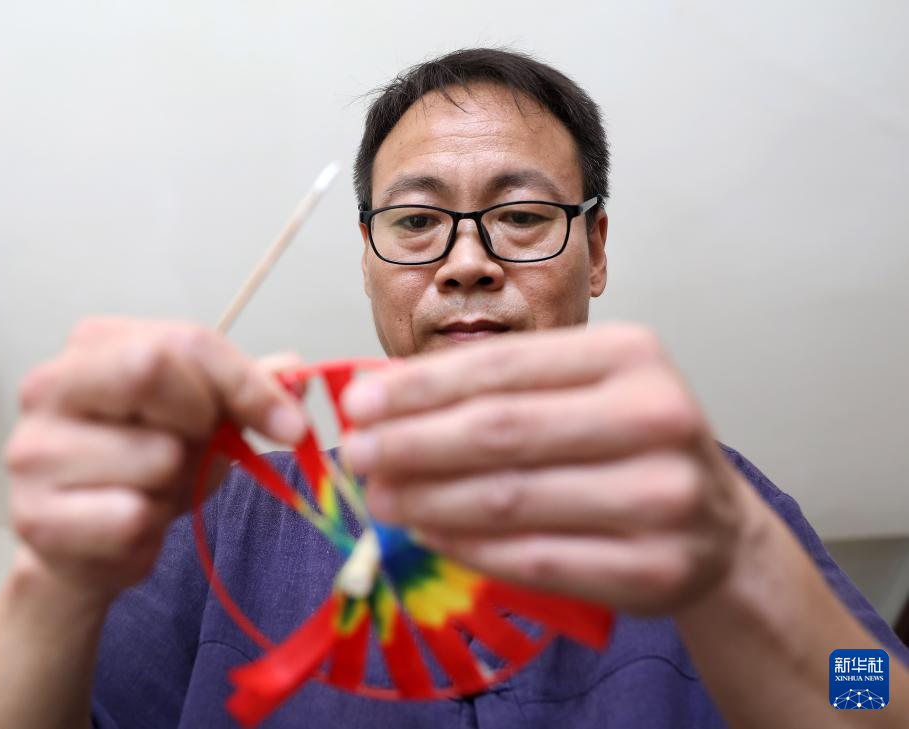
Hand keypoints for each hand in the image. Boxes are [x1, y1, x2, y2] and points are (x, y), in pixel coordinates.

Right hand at [3, 317, 306, 604]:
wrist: (84, 544)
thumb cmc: (143, 466)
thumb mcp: (200, 416)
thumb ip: (244, 390)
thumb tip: (297, 369)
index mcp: (94, 344)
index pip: (185, 340)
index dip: (247, 384)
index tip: (289, 425)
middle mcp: (49, 384)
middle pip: (152, 369)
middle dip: (201, 421)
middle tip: (200, 450)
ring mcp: (33, 449)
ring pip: (157, 457)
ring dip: (177, 485)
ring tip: (154, 490)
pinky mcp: (34, 515)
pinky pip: (133, 516)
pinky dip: (152, 529)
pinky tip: (131, 523)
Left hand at [342, 323, 756, 615]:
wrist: (714, 527)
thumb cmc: (629, 445)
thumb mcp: (581, 391)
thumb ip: (500, 388)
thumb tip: (387, 397)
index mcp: (631, 354)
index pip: (502, 366)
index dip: (420, 386)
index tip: (358, 402)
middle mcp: (656, 416)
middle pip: (502, 430)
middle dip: (412, 443)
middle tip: (355, 454)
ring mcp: (663, 496)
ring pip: (511, 499)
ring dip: (428, 501)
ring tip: (380, 498)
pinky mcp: (655, 568)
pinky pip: (535, 560)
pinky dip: (469, 548)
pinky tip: (429, 535)